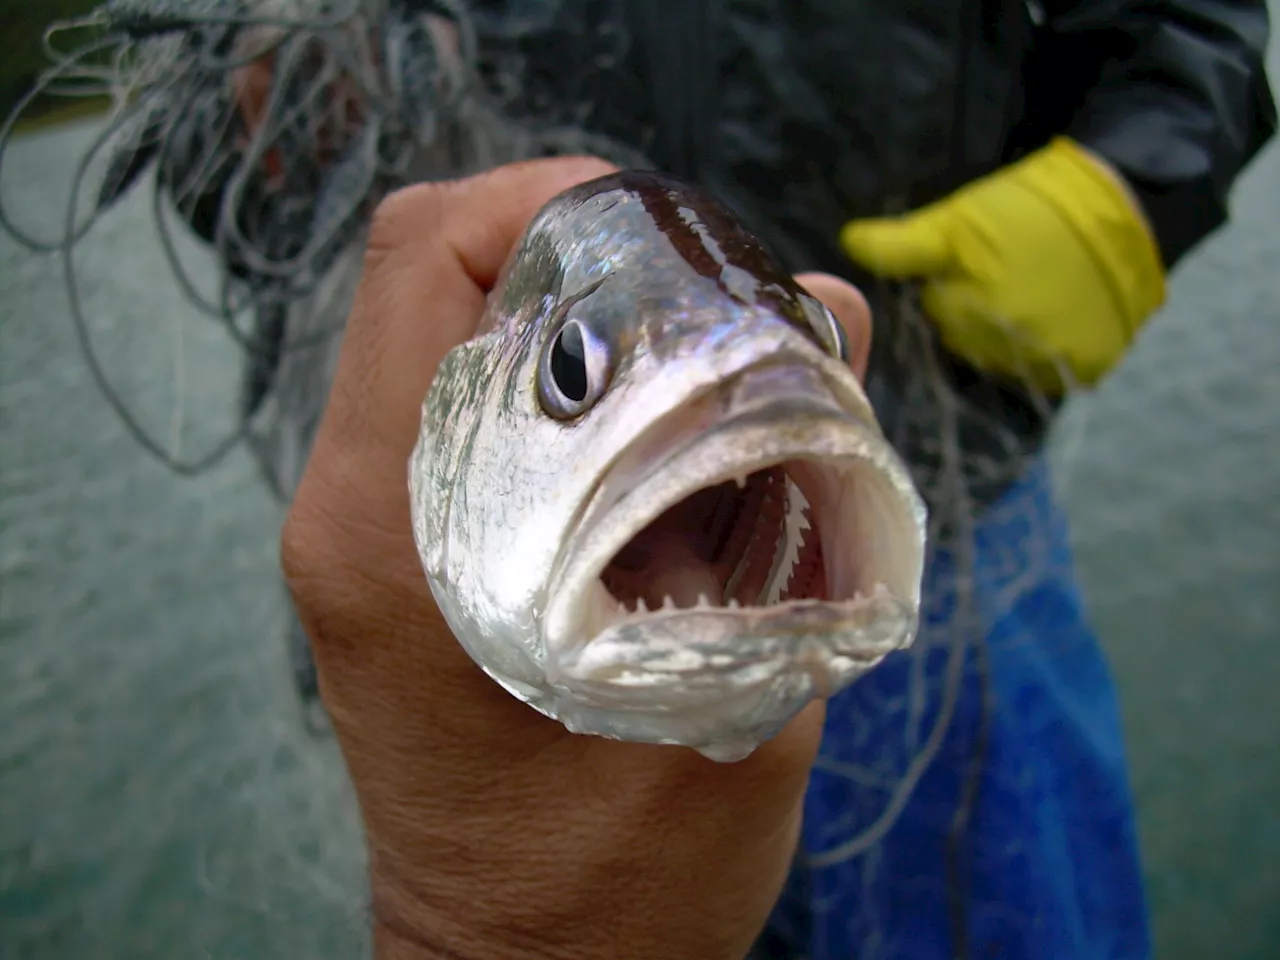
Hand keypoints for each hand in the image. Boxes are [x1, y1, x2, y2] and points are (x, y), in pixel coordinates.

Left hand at [279, 157, 875, 959]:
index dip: (553, 200)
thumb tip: (823, 314)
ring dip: (575, 325)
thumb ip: (794, 498)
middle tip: (706, 305)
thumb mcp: (743, 692)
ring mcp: (357, 529)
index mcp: (400, 527)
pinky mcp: (388, 554)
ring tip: (693, 376)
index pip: (427, 257)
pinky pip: (461, 406)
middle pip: (436, 278)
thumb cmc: (621, 886)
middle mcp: (350, 507)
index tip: (674, 235)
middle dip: (581, 257)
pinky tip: (654, 449)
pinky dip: (559, 389)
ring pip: (452, 336)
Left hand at [840, 136, 1166, 391]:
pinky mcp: (1085, 366)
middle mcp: (1002, 335)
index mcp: (965, 303)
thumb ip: (901, 243)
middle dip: (975, 312)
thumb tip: (849, 243)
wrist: (1124, 205)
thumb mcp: (957, 218)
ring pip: (1003, 359)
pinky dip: (1047, 351)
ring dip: (1008, 335)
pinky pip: (1047, 374)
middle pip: (965, 341)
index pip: (935, 315)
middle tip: (1007, 274)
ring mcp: (1045, 355)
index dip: (948, 288)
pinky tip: (1057, 318)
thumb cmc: (1029, 206)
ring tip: (1034, 292)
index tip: (973, 265)